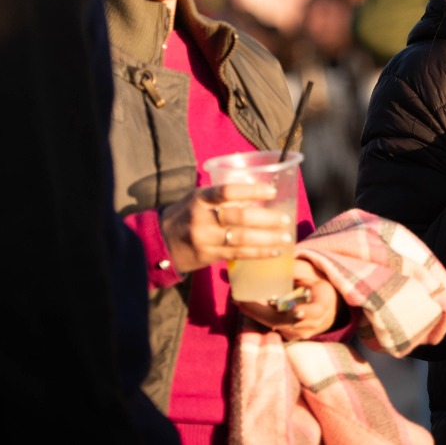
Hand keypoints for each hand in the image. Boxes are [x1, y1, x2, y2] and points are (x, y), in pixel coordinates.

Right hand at [159, 182, 296, 274]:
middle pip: (239, 217)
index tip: (272, 191)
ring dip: (267, 238)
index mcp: (200, 198)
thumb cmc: (186, 215)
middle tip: (285, 218)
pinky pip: (238, 254)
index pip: (227, 191)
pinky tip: (274, 251)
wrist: (159, 243)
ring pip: (241, 238)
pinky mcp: (209, 256)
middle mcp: (202, 218)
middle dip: (266, 219)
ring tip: (285, 236)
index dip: (251, 190)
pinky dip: (258, 253)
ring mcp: (205, 239)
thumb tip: (257, 194)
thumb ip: (222, 196)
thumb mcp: (198, 198)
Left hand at [237, 258, 342, 340]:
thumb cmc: (316, 283)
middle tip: (242, 299)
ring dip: (256, 313)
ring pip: (277, 324)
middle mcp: (314, 322)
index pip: (316, 311)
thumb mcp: (311, 271)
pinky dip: (258, 315)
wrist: (327, 305)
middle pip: (288, 321)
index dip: (307, 312)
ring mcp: (301, 332)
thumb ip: (296, 269)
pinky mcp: (290, 335)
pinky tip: (243, 304)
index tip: (296, 311)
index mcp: (324, 302)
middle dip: (262, 311)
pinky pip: (273, 325)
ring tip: (237, 299)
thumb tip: (274, 261)